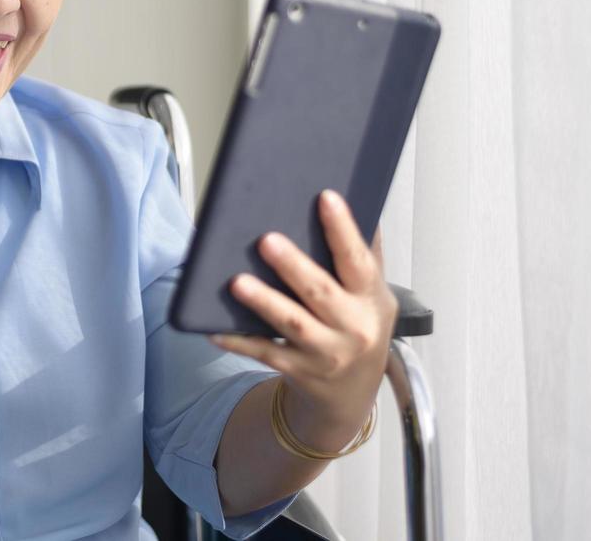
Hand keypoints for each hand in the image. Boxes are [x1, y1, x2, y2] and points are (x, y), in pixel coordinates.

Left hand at [209, 190, 396, 449]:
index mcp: (371, 299)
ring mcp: (325, 354)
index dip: (343, 230)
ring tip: (237, 282)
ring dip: (264, 303)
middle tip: (267, 240)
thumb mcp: (375, 295)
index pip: (358, 260)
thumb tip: (356, 199)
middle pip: (321, 293)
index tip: (326, 197)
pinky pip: (265, 354)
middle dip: (294, 267)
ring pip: (292, 325)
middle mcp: (353, 328)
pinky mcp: (299, 371)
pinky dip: (240, 342)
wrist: (353, 394)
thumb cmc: (360, 328)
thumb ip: (366, 255)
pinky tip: (215, 329)